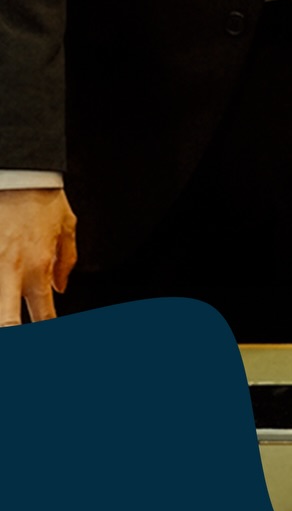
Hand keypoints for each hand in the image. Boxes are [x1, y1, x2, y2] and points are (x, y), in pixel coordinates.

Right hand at [0, 188, 77, 324]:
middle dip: (14, 333)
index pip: (44, 314)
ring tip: (10, 314)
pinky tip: (3, 289)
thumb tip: (59, 289)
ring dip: (4, 314)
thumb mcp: (67, 227)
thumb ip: (66, 261)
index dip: (46, 331)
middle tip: (19, 336)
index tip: (47, 337)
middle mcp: (12, 271)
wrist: (20, 174)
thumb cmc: (43, 198)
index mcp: (39, 267)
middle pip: (8, 322)